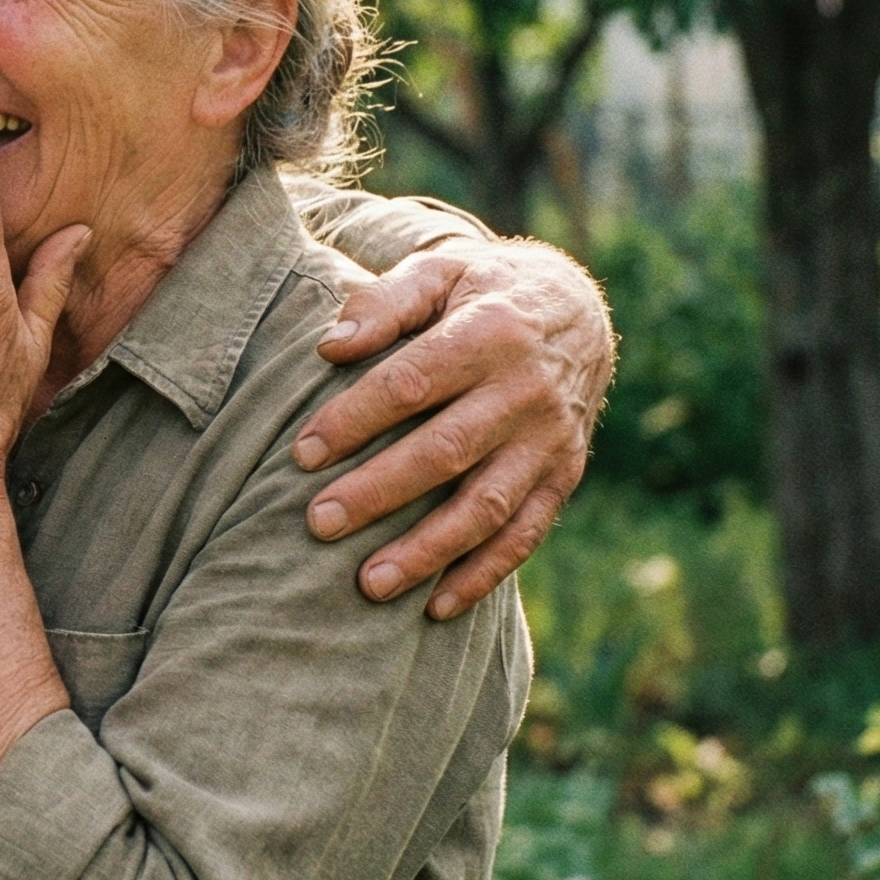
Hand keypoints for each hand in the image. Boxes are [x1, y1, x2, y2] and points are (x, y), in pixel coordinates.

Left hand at [292, 238, 613, 620]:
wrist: (576, 311)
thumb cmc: (481, 291)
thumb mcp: (440, 272)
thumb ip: (387, 301)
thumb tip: (331, 346)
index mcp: (490, 333)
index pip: (413, 382)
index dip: (356, 418)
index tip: (302, 452)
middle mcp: (526, 392)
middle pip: (446, 450)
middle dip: (379, 491)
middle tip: (318, 523)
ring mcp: (550, 441)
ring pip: (487, 505)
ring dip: (428, 550)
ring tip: (368, 584)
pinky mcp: (563, 476)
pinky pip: (525, 534)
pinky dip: (483, 575)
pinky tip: (435, 607)